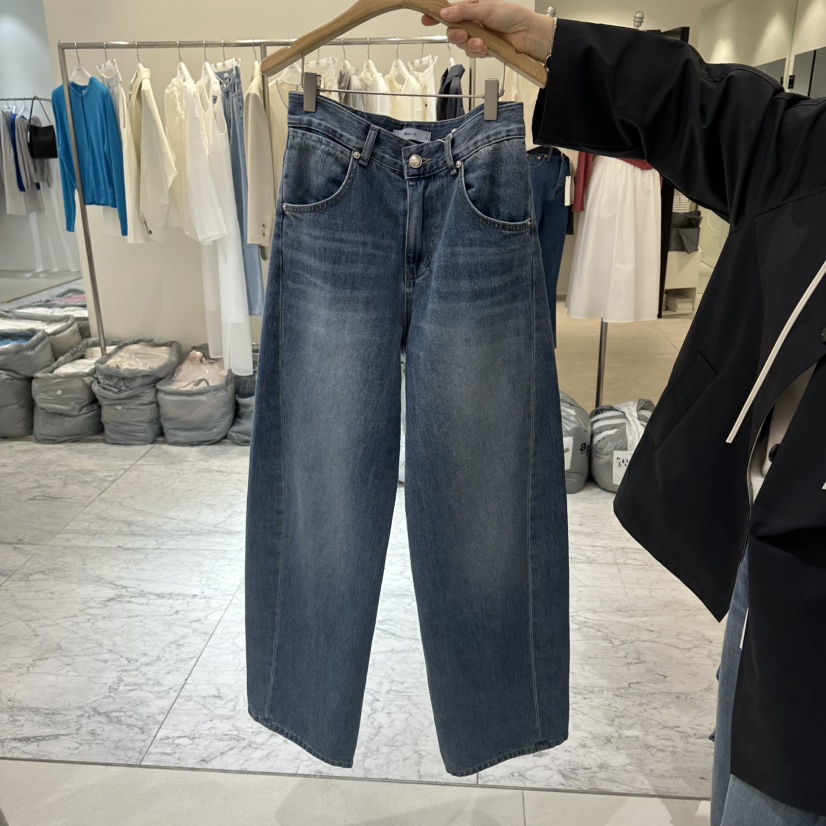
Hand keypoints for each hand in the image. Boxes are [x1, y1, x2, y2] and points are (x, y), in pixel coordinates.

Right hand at [421, 0, 554, 62]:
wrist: (527, 35)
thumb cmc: (512, 16)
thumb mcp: (486, 8)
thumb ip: (464, 12)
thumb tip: (446, 13)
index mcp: (472, 7)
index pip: (451, 11)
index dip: (437, 15)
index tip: (426, 19)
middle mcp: (473, 22)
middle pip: (453, 30)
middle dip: (456, 34)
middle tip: (463, 35)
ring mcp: (477, 36)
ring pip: (462, 44)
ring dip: (470, 44)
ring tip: (481, 43)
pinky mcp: (483, 48)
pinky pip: (472, 53)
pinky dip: (477, 51)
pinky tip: (485, 48)